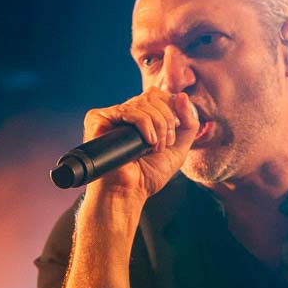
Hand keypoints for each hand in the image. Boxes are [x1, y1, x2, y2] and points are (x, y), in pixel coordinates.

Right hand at [82, 87, 198, 202]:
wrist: (128, 191)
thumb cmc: (148, 175)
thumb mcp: (178, 148)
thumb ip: (188, 123)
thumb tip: (183, 96)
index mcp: (141, 116)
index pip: (160, 95)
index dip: (173, 110)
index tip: (172, 136)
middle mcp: (126, 113)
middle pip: (154, 96)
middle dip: (167, 121)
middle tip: (164, 145)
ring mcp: (112, 115)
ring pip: (143, 102)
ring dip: (158, 126)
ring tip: (154, 148)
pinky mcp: (99, 118)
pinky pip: (129, 110)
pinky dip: (144, 125)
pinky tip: (146, 142)